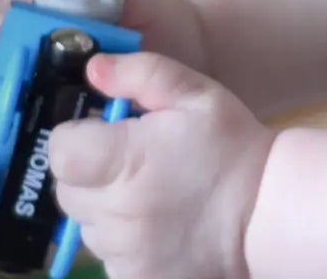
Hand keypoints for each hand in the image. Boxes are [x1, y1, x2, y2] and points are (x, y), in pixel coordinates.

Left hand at [49, 51, 273, 278]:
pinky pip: (105, 253)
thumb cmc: (231, 144)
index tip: (104, 131)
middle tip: (134, 157)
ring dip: (105, 203)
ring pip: (85, 222)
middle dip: (91, 169)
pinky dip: (121, 236)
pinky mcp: (129, 277)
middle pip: (68, 188)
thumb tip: (94, 68)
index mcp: (126, 161)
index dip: (77, 135)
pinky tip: (156, 219)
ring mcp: (120, 251)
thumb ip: (143, 75)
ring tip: (150, 188)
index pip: (61, 151)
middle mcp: (115, 212)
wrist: (265, 209)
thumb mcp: (198, 94)